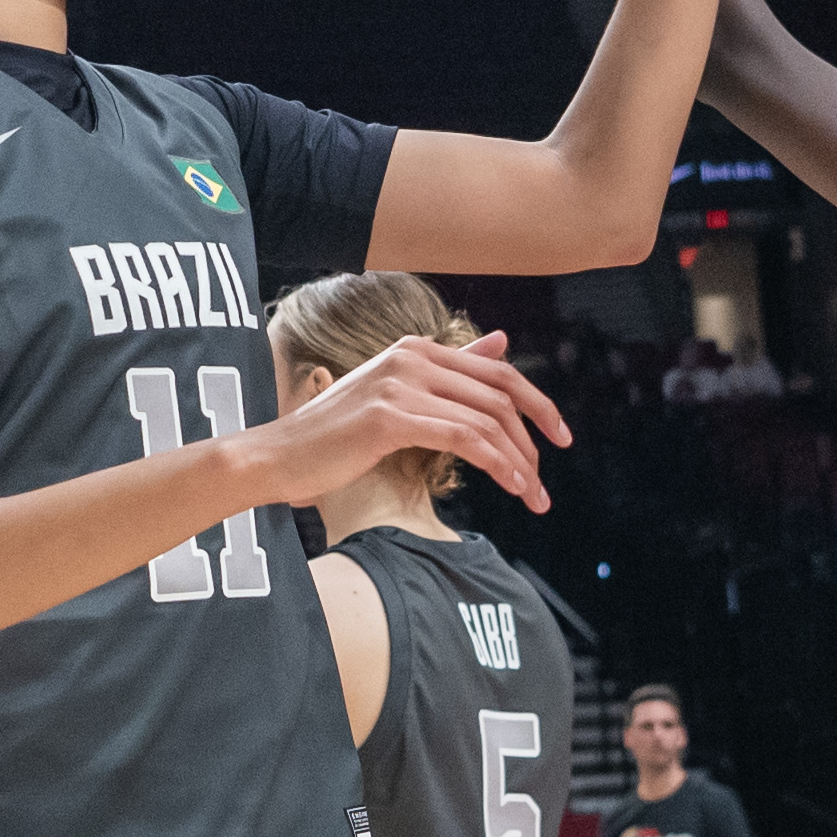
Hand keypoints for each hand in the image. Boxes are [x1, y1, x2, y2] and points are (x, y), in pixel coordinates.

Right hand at [259, 330, 567, 515]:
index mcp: (415, 348)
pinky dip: (495, 463)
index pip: (497, 371)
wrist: (277, 456)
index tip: (559, 437)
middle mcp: (411, 357)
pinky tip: (509, 485)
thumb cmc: (334, 435)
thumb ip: (450, 371)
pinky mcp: (389, 418)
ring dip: (518, 461)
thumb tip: (502, 341)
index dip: (537, 403)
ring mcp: (400, 385)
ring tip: (531, 495)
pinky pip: (462, 438)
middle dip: (533, 438)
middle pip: (500, 393)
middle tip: (545, 479)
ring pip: (486, 420)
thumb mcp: (397, 396)